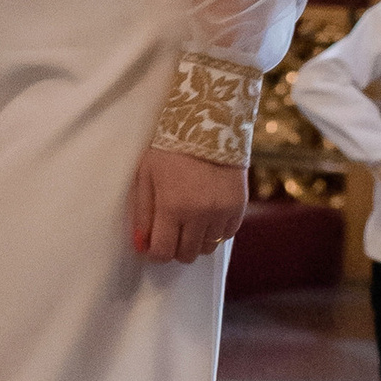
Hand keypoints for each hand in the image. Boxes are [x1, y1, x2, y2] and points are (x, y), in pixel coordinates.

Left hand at [131, 146, 245, 262]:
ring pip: (207, 248)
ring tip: (190, 220)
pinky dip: (216, 231)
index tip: (154, 245)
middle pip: (187, 254)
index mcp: (172, 207)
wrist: (209, 126)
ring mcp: (222, 212)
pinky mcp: (238, 207)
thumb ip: (143, 213)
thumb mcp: (146, 176)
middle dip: (175, 248)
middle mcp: (200, 214)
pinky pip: (227, 235)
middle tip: (172, 232)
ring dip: (196, 240)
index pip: (163, 251)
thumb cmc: (170, 149)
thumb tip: (141, 245)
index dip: (156, 253)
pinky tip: (208, 215)